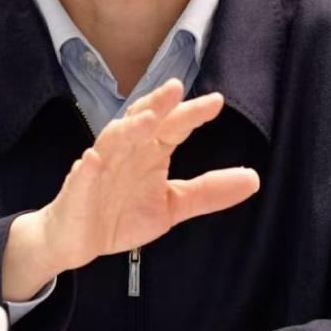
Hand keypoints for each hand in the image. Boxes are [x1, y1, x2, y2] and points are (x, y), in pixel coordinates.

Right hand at [43, 78, 258, 271]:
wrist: (77, 241)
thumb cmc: (121, 214)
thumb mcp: (172, 206)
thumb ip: (208, 191)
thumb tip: (253, 178)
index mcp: (150, 152)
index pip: (174, 126)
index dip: (192, 114)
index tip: (216, 102)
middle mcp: (126, 152)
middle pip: (143, 121)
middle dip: (158, 104)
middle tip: (176, 89)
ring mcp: (100, 167)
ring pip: (113, 141)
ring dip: (128, 129)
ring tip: (147, 119)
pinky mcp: (77, 189)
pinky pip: (82, 175)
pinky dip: (88, 167)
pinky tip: (94, 159)